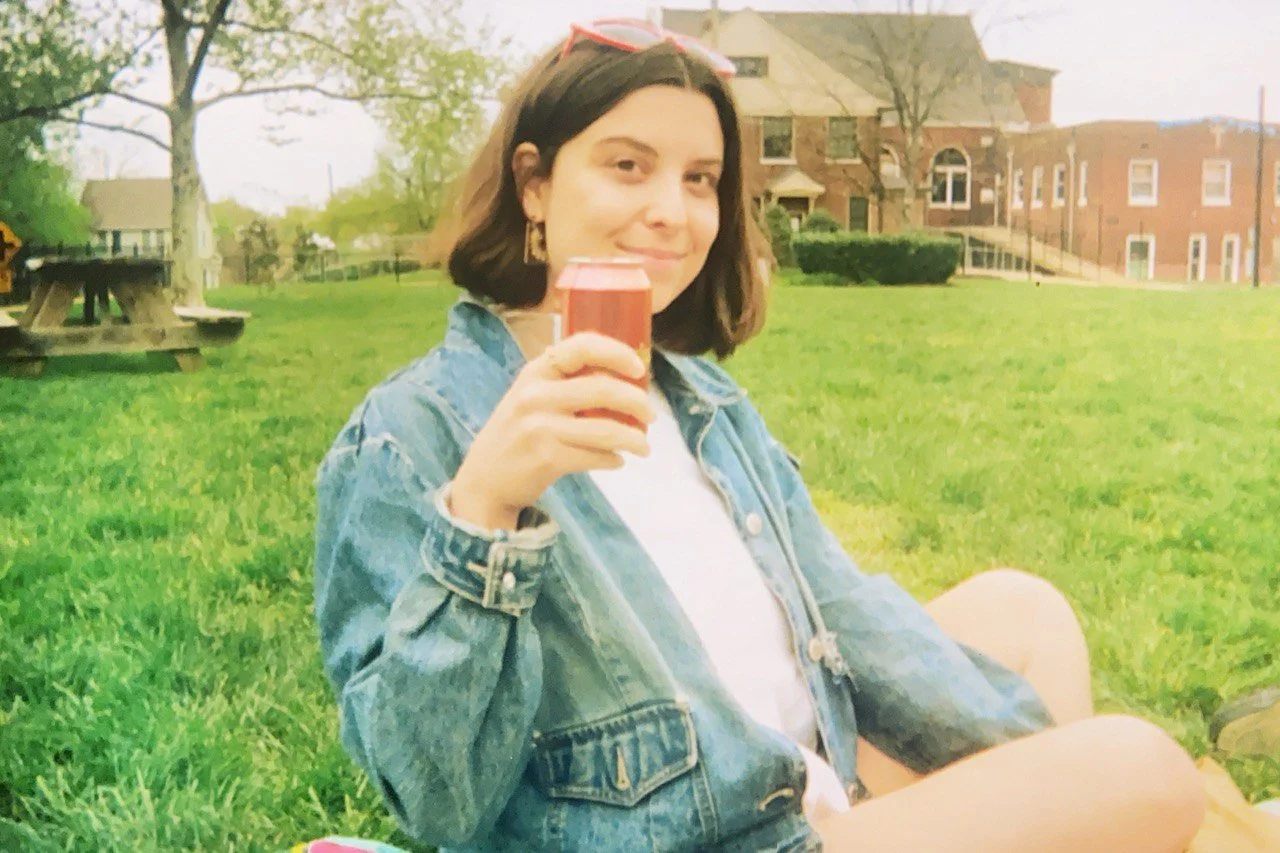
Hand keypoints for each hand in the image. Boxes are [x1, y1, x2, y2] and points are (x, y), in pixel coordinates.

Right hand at [449, 332, 655, 529]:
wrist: (485, 477)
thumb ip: (565, 382)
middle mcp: (536, 394)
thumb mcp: (532, 394)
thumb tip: (624, 378)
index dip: (617, 353)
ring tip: (644, 446)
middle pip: (603, 389)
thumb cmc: (518, 430)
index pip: (581, 346)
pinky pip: (596, 457)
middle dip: (638, 403)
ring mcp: (540, 427)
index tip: (640, 370)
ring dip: (634, 439)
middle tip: (651, 415)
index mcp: (537, 371)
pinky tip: (616, 460)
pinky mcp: (547, 458)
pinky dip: (614, 460)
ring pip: (606, 430)